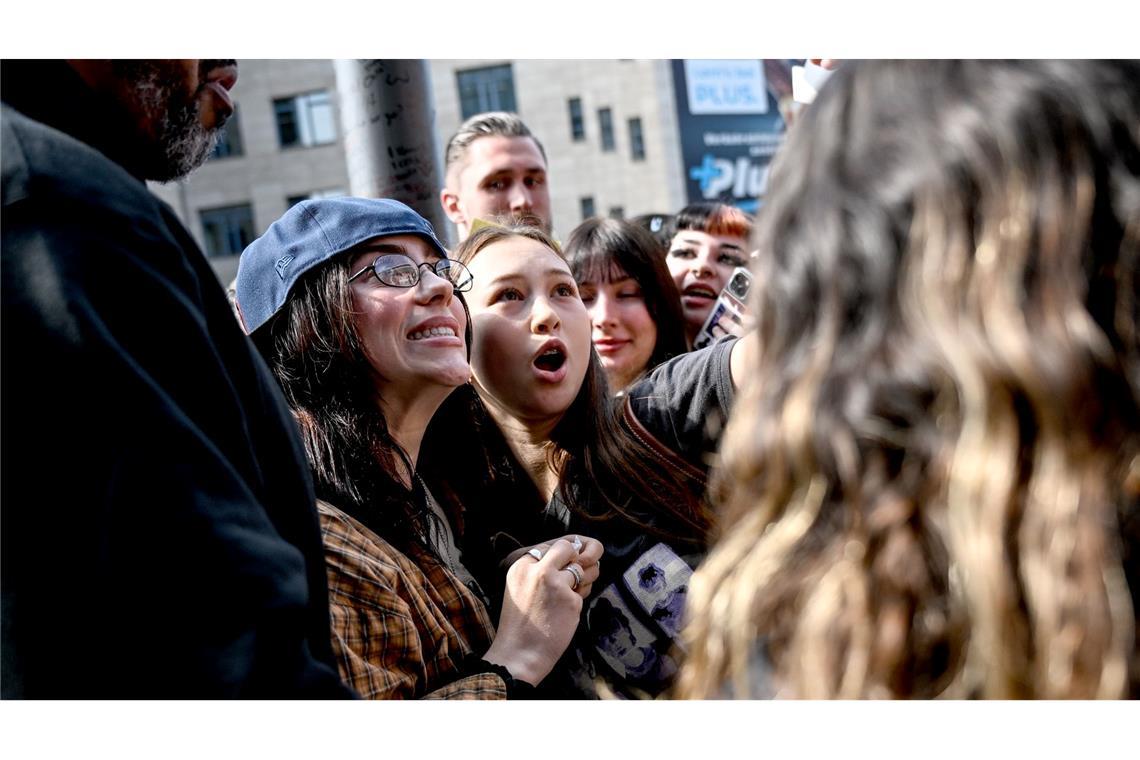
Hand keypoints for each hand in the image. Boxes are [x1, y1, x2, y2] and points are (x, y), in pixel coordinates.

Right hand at [482, 538, 600, 684]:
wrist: (519, 653)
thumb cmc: (521, 623)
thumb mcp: (519, 586)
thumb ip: (539, 569)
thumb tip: (573, 552)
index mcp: (522, 565)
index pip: (551, 545)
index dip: (560, 557)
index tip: (560, 570)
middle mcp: (539, 570)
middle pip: (567, 547)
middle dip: (575, 560)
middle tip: (573, 576)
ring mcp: (556, 584)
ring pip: (580, 570)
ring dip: (581, 581)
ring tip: (565, 599)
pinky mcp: (571, 600)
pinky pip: (583, 593)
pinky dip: (577, 602)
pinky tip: (564, 615)